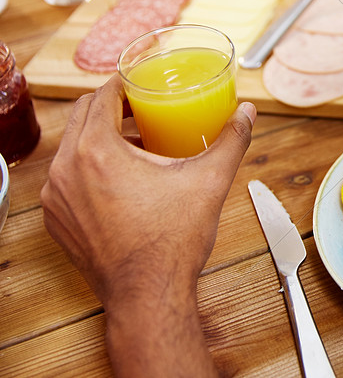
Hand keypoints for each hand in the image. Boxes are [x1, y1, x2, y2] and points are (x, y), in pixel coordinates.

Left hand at [41, 74, 255, 376]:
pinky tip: (122, 181)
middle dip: (112, 109)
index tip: (142, 87)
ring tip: (135, 146)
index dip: (124, 85)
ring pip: (73, 149)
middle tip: (142, 112)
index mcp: (96, 151)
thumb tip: (247, 114)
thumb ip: (231, 141)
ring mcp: (57, 198)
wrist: (149, 294)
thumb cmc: (172, 242)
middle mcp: (66, 170)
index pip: (101, 96)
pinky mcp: (57, 221)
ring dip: (100, 138)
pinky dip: (89, 169)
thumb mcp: (209, 182)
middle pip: (83, 117)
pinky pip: (67, 180)